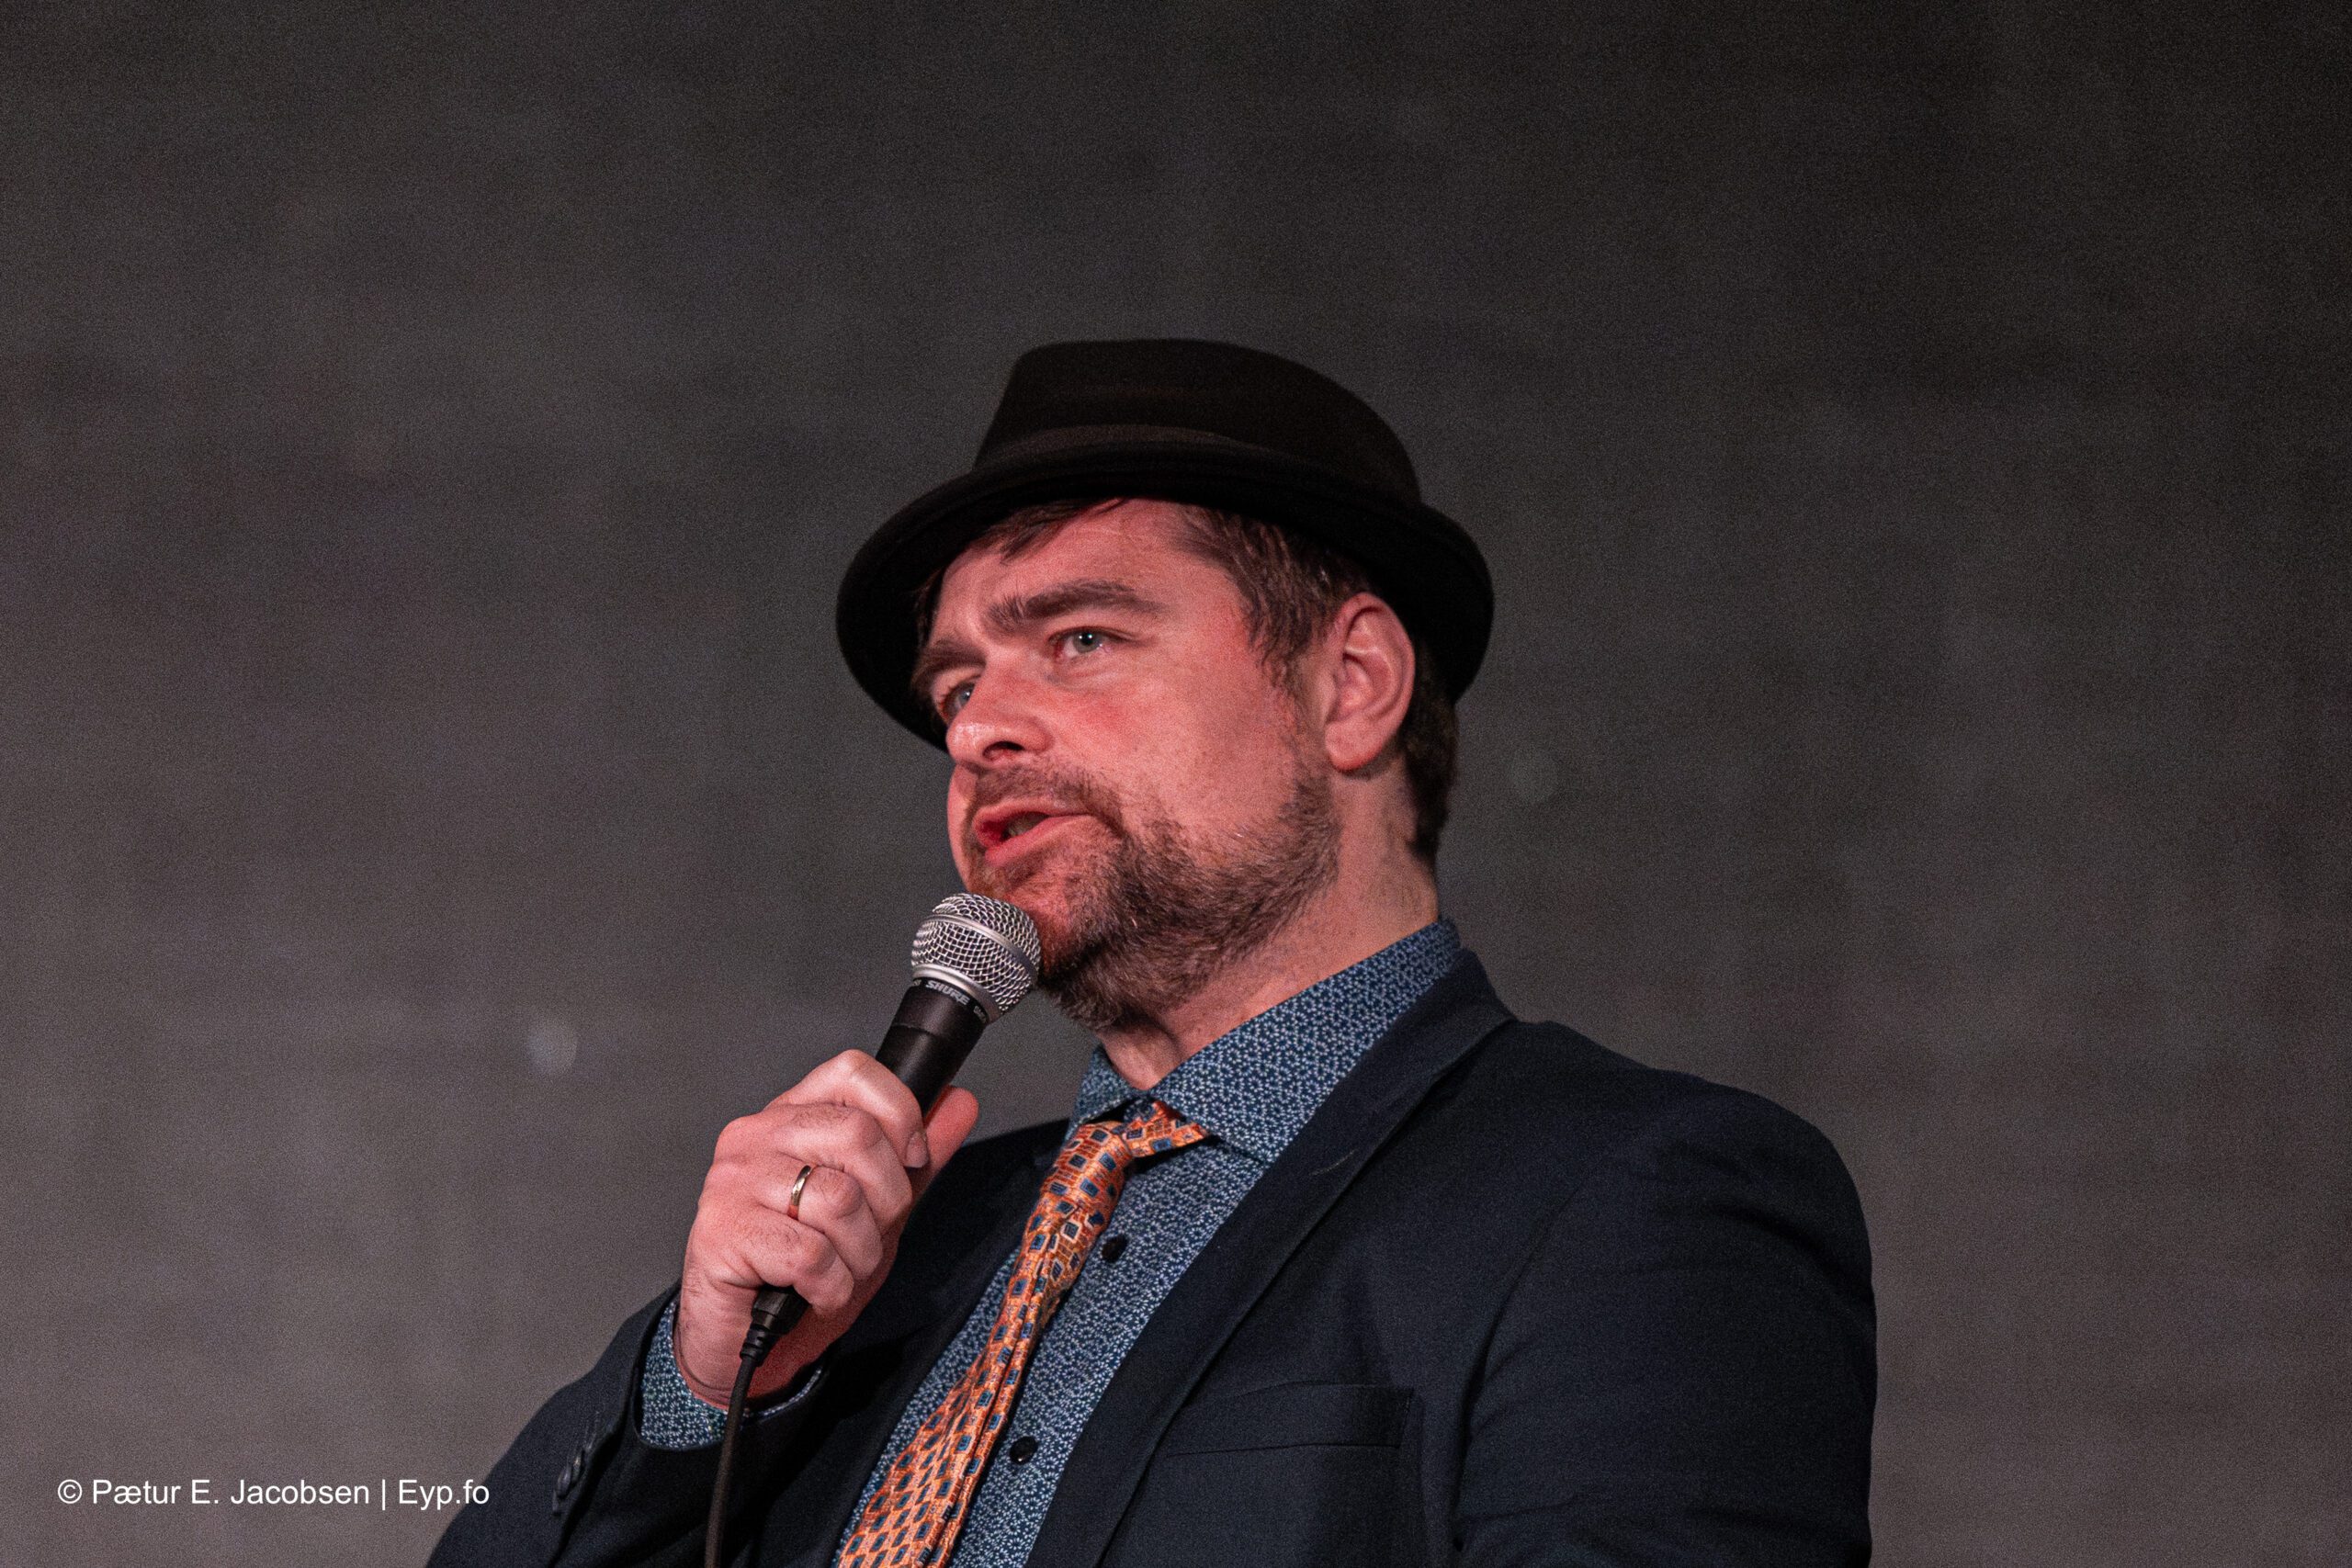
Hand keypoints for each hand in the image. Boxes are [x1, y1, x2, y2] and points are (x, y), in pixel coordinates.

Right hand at [673, 1051, 981, 1402]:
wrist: (744, 1341)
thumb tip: (959, 1102)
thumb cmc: (804, 1270)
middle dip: (888, 1201)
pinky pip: (811, 1253)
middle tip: (869, 1237)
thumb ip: (916, 1158)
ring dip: (860, 1253)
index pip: (852, 1073)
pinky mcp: (723, 1231)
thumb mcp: (876, 1210)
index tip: (911, 1159)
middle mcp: (755, 1136)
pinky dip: (831, 1286)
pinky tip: (815, 1293)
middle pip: (857, 1134)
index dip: (899, 1113)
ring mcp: (733, 1181)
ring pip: (839, 1198)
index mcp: (790, 1117)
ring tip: (841, 1269)